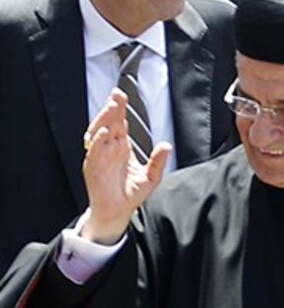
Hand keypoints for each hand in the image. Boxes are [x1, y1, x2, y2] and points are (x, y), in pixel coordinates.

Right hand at [81, 89, 170, 244]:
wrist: (118, 212)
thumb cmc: (130, 194)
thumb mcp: (151, 177)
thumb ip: (158, 161)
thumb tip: (166, 145)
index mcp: (122, 147)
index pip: (120, 123)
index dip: (120, 109)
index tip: (122, 95)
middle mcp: (110, 149)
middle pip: (108, 123)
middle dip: (111, 108)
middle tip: (117, 95)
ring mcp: (100, 157)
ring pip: (98, 133)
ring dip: (104, 119)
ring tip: (112, 107)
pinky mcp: (93, 168)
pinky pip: (94, 152)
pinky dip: (98, 141)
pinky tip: (104, 132)